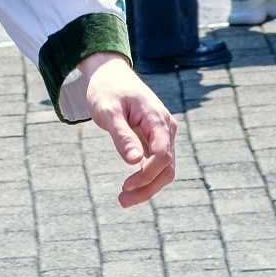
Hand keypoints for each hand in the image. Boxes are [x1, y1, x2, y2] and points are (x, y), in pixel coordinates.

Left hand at [83, 55, 176, 204]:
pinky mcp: (156, 138)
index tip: (125, 185)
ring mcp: (163, 133)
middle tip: (122, 201)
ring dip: (148, 187)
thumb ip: (121, 135)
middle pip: (167, 167)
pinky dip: (147, 177)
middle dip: (148, 188)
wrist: (110, 75)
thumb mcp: (108, 111)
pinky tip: (131, 187)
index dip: (147, 174)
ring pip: (165, 168)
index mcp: (157, 118)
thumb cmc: (107, 90)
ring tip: (123, 199)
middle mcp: (166, 127)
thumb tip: (134, 161)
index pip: (162, 155)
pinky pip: (158, 163)